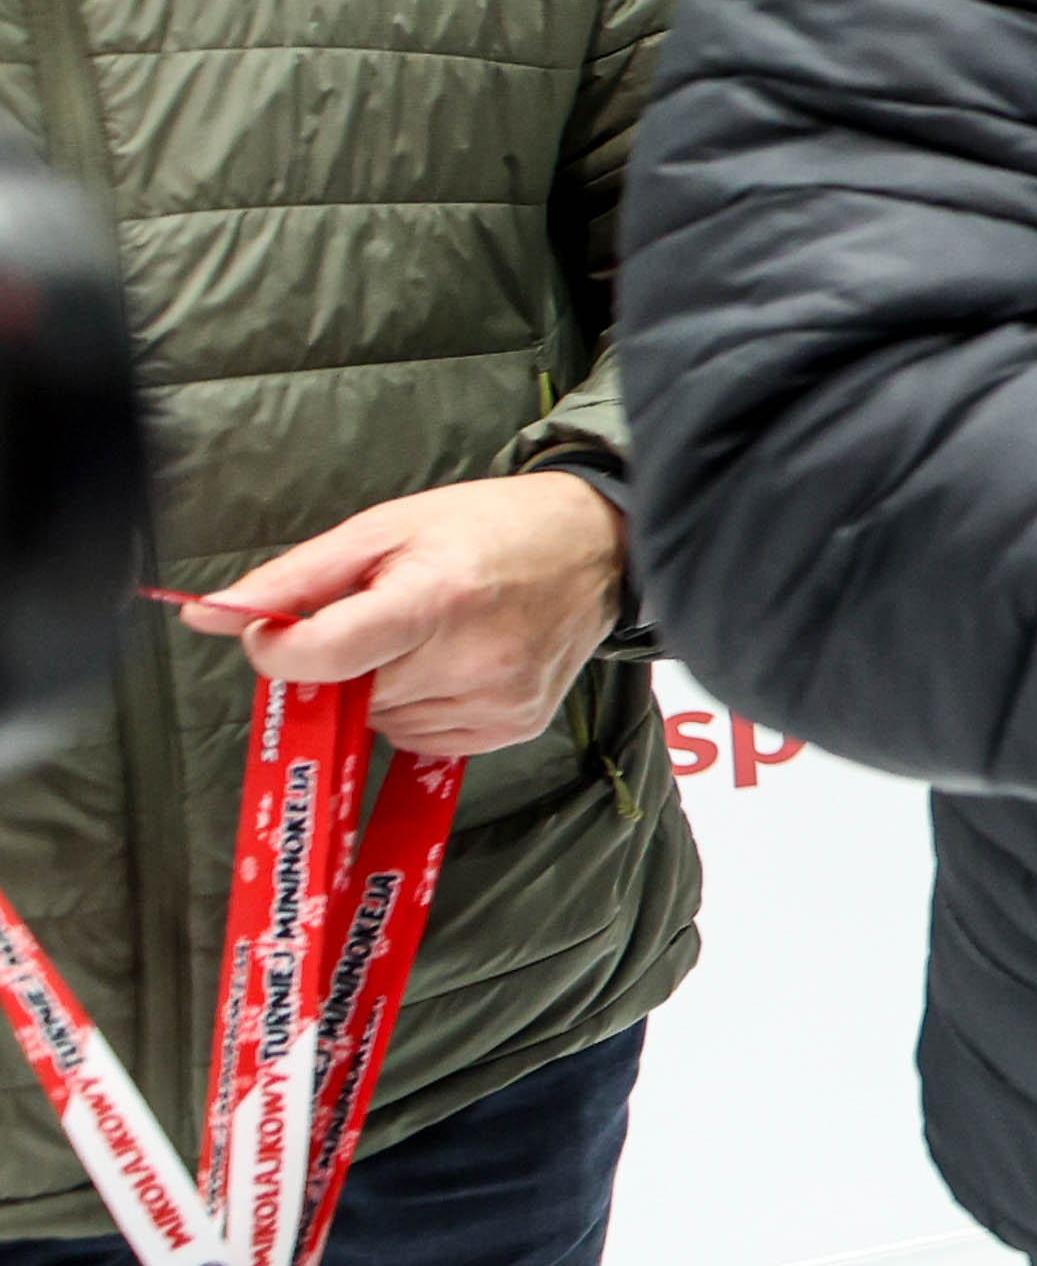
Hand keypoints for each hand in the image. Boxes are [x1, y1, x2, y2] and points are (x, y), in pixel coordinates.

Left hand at [173, 471, 625, 760]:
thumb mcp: (385, 528)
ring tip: (423, 638)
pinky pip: (425, 739)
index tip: (274, 636)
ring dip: (380, 690)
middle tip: (372, 620)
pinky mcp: (515, 726)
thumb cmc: (488, 527)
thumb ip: (295, 578)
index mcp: (436, 598)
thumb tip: (211, 614)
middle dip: (340, 665)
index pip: (327, 656)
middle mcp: (474, 658)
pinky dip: (419, 709)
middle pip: (350, 694)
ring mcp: (498, 700)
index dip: (280, 653)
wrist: (596, 545)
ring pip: (383, 723)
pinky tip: (449, 667)